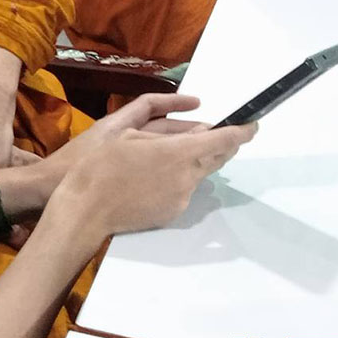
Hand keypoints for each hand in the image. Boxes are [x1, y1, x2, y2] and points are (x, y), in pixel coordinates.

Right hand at [37, 94, 255, 235]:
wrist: (85, 208)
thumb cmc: (99, 165)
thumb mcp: (126, 133)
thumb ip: (165, 131)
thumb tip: (197, 133)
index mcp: (176, 152)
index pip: (222, 141)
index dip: (241, 131)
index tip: (253, 125)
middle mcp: (185, 176)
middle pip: (216, 158)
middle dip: (220, 145)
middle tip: (214, 133)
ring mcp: (180, 197)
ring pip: (199, 173)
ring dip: (194, 161)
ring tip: (166, 154)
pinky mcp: (172, 213)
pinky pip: (183, 189)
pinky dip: (177, 178)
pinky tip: (151, 177)